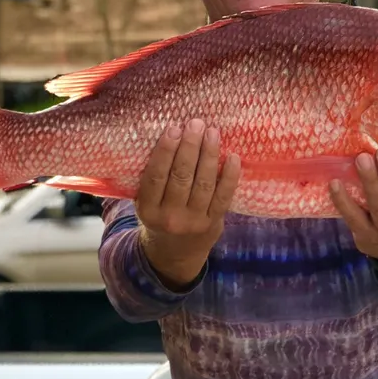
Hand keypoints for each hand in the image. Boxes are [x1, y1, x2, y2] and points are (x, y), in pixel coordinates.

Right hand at [135, 120, 241, 283]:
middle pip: (181, 177)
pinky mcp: (213, 223)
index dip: (165, 151)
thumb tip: (166, 139)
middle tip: (196, 123)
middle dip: (190, 147)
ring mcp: (194, 221)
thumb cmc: (158, 217)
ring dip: (209, 155)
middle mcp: (170, 217)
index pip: (155, 176)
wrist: (174, 255)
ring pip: (204, 184)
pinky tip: (233, 156)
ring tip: (212, 133)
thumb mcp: (145, 203)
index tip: (173, 129)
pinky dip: (230, 176)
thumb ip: (152, 180)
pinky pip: (224, 196)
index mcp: (147, 210)